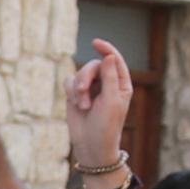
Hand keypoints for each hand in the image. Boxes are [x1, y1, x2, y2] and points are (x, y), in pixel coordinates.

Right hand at [63, 45, 131, 176]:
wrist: (90, 145)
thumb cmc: (106, 126)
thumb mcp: (111, 100)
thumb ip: (110, 77)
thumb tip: (108, 57)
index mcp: (121, 84)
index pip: (114, 60)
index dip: (106, 49)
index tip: (95, 43)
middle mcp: (106, 84)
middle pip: (94, 66)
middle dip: (86, 77)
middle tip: (82, 91)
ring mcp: (90, 89)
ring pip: (80, 74)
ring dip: (78, 89)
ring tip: (82, 105)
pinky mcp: (75, 95)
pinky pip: (69, 82)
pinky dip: (70, 92)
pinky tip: (75, 104)